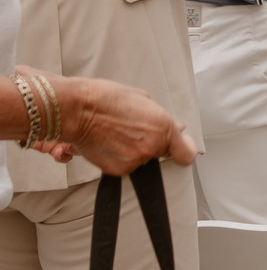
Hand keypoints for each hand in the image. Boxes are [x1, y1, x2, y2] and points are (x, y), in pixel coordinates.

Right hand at [35, 75, 196, 173]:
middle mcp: (152, 147)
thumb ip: (162, 118)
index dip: (182, 149)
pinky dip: (119, 157)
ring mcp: (134, 161)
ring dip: (133, 150)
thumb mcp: (142, 99)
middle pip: (160, 153)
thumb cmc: (106, 99)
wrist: (76, 109)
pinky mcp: (117, 170)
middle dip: (152, 143)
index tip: (180, 147)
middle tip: (134, 129)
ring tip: (117, 132)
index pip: (186, 154)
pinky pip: (125, 165)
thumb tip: (177, 128)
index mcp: (163, 127)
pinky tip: (109, 141)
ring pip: (141, 159)